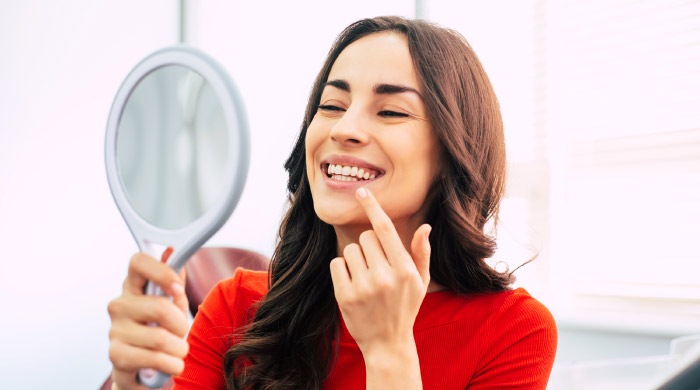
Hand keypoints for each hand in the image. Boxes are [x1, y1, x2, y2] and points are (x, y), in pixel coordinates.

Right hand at [107, 249, 188, 389]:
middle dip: (181, 325)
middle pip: (160, 307)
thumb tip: (170, 252)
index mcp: (134, 287)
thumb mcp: (173, 305)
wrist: (144, 369)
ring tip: (177, 352)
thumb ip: (175, 282)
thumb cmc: (160, 331)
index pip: (138, 262)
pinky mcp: (116, 355)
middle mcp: (120, 305)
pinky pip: (155, 359)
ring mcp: (115, 330)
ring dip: (179, 349)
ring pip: (161, 338)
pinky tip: (171, 365)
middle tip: (181, 332)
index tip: (178, 288)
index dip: (162, 272)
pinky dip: (172, 364)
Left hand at [329, 187, 431, 356]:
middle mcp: (384, 276)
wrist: (387, 343)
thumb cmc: (405, 307)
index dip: (373, 208)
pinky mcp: (345, 296)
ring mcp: (363, 287)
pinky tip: (353, 285)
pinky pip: (337, 264)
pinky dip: (342, 270)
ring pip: (350, 250)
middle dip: (369, 247)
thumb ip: (421, 253)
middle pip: (366, 238)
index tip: (361, 192)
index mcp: (404, 269)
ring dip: (355, 259)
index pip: (385, 229)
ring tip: (365, 278)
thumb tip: (425, 227)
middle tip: (376, 267)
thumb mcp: (420, 281)